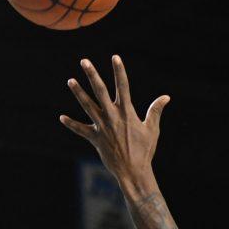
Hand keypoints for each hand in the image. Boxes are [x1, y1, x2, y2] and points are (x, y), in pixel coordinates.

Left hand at [59, 55, 170, 186]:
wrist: (133, 171)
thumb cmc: (145, 150)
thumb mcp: (152, 129)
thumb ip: (155, 111)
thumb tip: (166, 97)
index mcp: (127, 112)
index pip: (124, 86)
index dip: (119, 71)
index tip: (115, 57)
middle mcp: (113, 116)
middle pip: (100, 91)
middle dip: (92, 75)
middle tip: (84, 61)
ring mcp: (102, 127)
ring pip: (87, 106)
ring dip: (78, 93)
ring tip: (70, 80)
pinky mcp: (95, 139)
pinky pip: (81, 130)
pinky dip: (72, 124)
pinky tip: (62, 118)